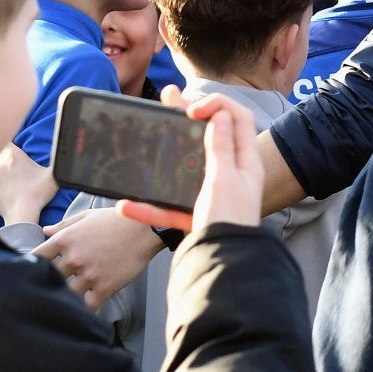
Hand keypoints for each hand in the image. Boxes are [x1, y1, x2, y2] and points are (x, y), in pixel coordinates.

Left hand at [0, 144, 56, 227]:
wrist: (22, 215)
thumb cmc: (38, 193)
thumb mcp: (53, 175)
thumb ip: (58, 161)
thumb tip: (62, 154)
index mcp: (13, 155)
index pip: (7, 141)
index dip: (13, 146)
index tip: (19, 153)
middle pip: (1, 155)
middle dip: (8, 160)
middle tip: (19, 168)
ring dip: (4, 174)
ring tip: (15, 182)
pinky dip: (0, 188)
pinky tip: (10, 193)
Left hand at [33, 207, 162, 307]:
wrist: (144, 230)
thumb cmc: (115, 220)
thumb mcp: (86, 217)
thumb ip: (63, 226)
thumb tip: (44, 231)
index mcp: (64, 239)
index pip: (36, 257)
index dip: (30, 265)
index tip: (30, 272)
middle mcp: (73, 258)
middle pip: (49, 279)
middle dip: (47, 284)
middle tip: (44, 292)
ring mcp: (88, 274)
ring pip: (67, 295)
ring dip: (65, 300)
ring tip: (61, 306)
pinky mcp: (104, 287)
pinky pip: (88, 307)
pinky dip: (84, 312)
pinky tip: (82, 316)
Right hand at [120, 86, 265, 232]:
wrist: (225, 270)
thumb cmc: (230, 223)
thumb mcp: (224, 179)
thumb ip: (220, 147)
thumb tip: (220, 115)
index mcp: (245, 162)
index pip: (237, 118)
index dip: (217, 105)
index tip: (192, 110)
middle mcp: (231, 176)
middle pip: (209, 137)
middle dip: (186, 118)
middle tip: (166, 101)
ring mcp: (212, 196)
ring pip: (185, 169)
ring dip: (163, 157)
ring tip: (146, 135)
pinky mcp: (196, 216)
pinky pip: (170, 207)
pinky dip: (149, 206)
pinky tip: (127, 206)